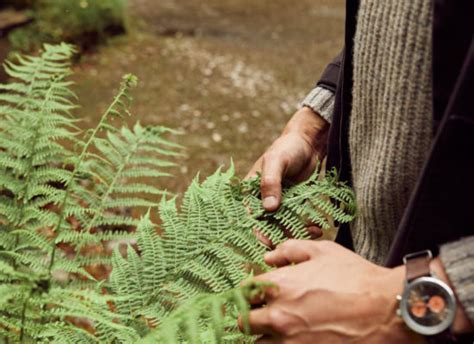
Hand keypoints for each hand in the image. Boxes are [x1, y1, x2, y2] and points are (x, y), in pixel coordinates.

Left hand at [238, 240, 423, 342]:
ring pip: (257, 343)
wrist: (387, 309)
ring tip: (273, 330)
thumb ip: (290, 250)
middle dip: (248, 316)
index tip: (253, 294)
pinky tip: (290, 339)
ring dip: (261, 336)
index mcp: (279, 286)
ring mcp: (289, 341)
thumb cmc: (356, 277)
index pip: (243, 291)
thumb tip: (269, 257)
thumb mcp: (323, 251)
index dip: (246, 292)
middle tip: (258, 315)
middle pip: (243, 322)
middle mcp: (278, 315)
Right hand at [246, 107, 328, 245]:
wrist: (308, 142)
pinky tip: (317, 228)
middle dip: (283, 236)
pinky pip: (298, 220)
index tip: (271, 242)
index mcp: (251, 190)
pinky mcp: (294, 204)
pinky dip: (306, 226)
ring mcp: (279, 203)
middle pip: (268, 225)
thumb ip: (271, 182)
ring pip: (284, 226)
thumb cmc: (287, 147)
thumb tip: (269, 208)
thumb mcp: (276, 161)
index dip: (259, 232)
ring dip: (297, 232)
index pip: (251, 216)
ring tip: (314, 233)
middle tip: (299, 241)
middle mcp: (263, 200)